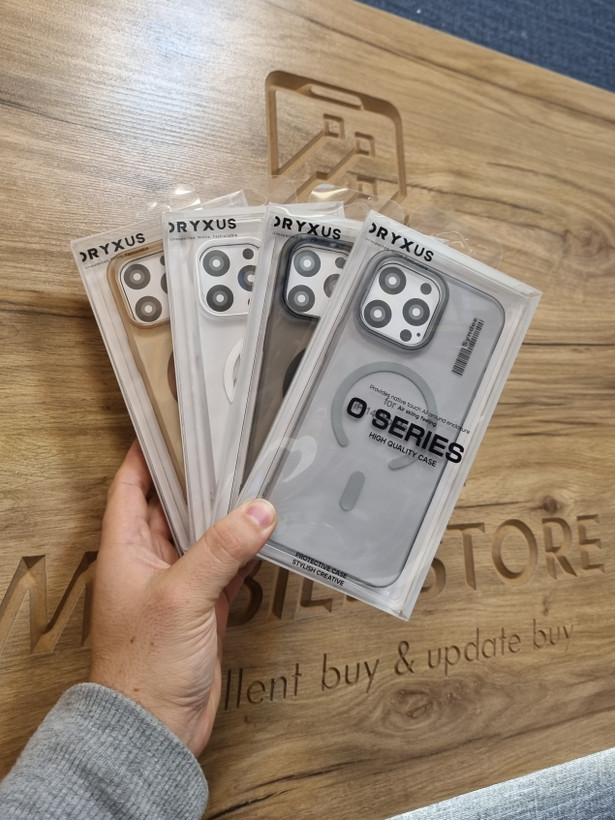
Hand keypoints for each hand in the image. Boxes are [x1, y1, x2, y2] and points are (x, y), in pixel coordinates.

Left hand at [89, 441, 275, 756]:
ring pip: (202, 534)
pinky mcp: (203, 605)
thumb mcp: (182, 596)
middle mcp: (150, 560)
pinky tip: (265, 532)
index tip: (169, 427)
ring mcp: (178, 582)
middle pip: (171, 505)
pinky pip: (224, 564)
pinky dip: (243, 548)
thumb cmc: (144, 664)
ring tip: (254, 481)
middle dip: (197, 480)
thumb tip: (260, 510)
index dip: (145, 455)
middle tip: (228, 449)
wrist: (156, 726)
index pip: (129, 486)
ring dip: (225, 514)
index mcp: (126, 548)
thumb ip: (222, 549)